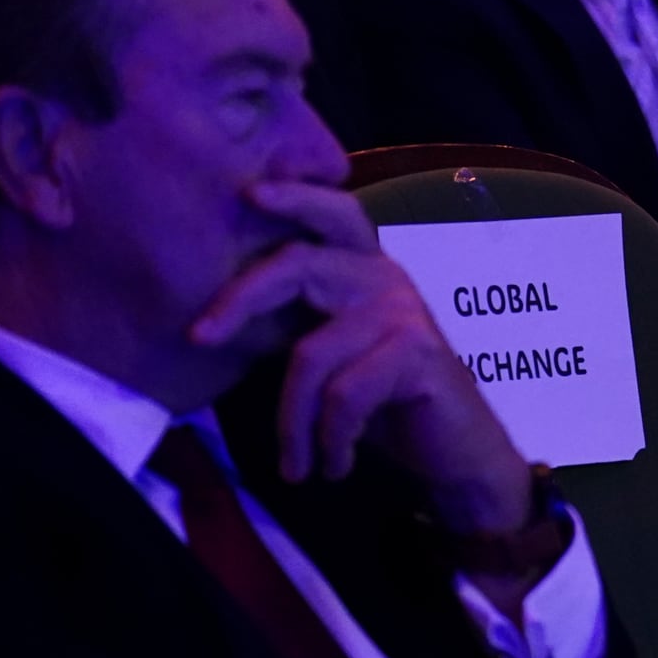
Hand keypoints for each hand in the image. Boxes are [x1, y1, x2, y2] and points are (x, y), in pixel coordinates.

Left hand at [185, 179, 532, 546]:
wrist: (458, 454)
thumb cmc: (388, 408)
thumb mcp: (332, 360)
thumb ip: (294, 328)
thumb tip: (217, 320)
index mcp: (365, 270)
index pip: (333, 215)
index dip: (294, 198)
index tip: (248, 193)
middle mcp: (386, 278)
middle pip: (298, 266)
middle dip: (239, 300)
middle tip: (198, 337)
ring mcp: (404, 312)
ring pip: (309, 354)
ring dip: (292, 424)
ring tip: (296, 464)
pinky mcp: (418, 354)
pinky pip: (343, 395)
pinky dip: (329, 440)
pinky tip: (335, 464)